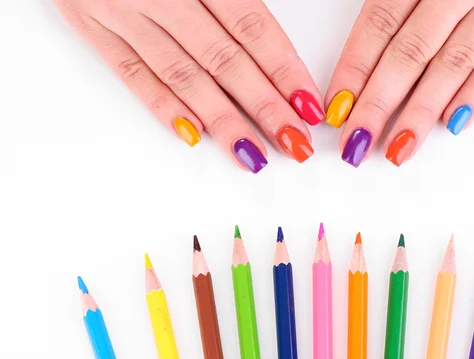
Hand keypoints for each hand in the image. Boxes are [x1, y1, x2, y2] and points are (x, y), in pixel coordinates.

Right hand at [54, 0, 323, 172]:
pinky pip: (130, 73)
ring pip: (182, 75)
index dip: (284, 70)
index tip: (308, 106)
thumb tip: (269, 42)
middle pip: (223, 60)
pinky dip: (162, 106)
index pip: (251, 27)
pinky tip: (193, 135)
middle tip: (294, 142)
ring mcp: (122, 10)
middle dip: (264, 106)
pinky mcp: (89, 24)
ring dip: (222, 119)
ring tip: (251, 154)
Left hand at [325, 0, 473, 166]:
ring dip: (424, 109)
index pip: (379, 23)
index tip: (337, 109)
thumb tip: (361, 52)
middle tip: (356, 142)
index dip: (355, 69)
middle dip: (379, 103)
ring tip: (400, 147)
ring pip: (456, 60)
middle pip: (411, 51)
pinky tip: (454, 123)